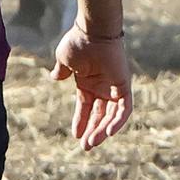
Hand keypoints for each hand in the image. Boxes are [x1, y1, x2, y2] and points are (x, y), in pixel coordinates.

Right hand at [52, 26, 131, 148]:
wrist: (92, 32)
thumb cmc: (77, 43)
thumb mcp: (65, 61)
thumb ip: (62, 71)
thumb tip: (55, 78)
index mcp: (88, 83)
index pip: (85, 108)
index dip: (80, 121)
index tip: (75, 136)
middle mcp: (103, 88)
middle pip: (100, 115)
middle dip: (92, 131)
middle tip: (86, 147)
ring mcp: (114, 88)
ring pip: (111, 116)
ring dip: (102, 130)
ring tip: (92, 143)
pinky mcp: (124, 87)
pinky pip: (124, 109)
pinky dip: (117, 121)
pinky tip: (107, 131)